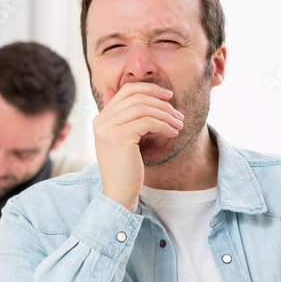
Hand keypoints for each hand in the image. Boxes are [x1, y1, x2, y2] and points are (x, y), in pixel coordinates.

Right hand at [92, 82, 184, 211]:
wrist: (118, 193)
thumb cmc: (125, 168)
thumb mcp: (123, 139)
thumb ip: (122, 118)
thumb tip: (117, 94)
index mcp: (101, 118)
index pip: (127, 90)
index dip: (150, 89)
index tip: (168, 96)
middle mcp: (101, 120)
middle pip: (137, 96)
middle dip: (162, 102)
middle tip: (178, 114)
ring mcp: (108, 128)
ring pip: (144, 108)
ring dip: (166, 114)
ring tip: (179, 125)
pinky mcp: (120, 137)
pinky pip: (148, 121)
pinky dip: (164, 125)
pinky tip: (173, 133)